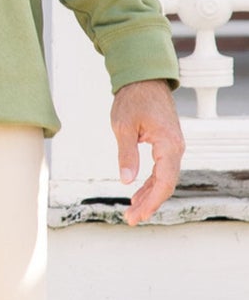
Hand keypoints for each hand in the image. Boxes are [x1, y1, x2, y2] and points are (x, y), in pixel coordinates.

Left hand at [110, 79, 182, 225]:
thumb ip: (126, 154)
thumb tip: (127, 180)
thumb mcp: (124, 127)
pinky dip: (149, 184)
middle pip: (166, 184)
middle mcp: (176, 148)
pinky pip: (161, 170)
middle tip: (130, 219)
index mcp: (169, 145)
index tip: (136, 215)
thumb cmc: (133, 99)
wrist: (144, 79)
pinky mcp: (166, 146)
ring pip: (164, 179)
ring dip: (149, 196)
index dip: (151, 201)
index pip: (164, 181)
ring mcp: (173, 147)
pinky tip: (137, 195)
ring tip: (132, 212)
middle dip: (149, 204)